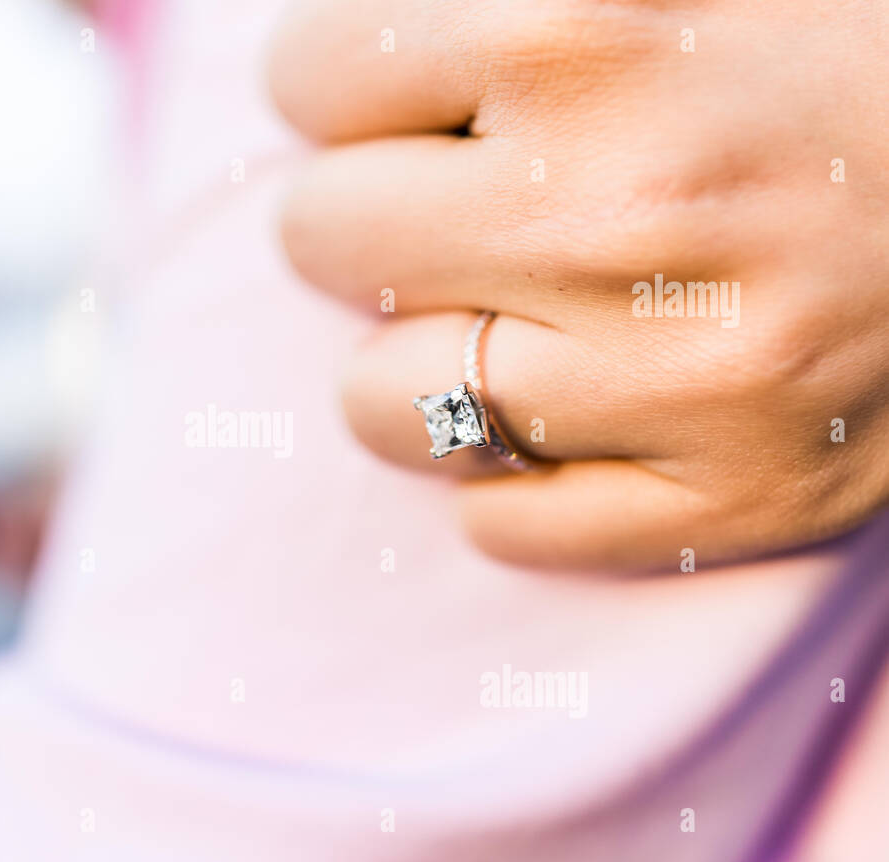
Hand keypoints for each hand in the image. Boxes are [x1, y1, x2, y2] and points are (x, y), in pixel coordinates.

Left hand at [268, 0, 888, 569]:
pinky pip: (505, 522)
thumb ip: (501, 6)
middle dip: (369, 214)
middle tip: (456, 201)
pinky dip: (515, 471)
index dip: (344, 87)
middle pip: (325, 236)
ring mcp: (683, 381)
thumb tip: (340, 60)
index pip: (314, 77)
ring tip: (507, 314)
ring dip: (417, 357)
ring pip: (383, 404)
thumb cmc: (845, 41)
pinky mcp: (734, 501)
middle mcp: (627, 212)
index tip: (401, 100)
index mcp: (591, 30)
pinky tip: (580, 406)